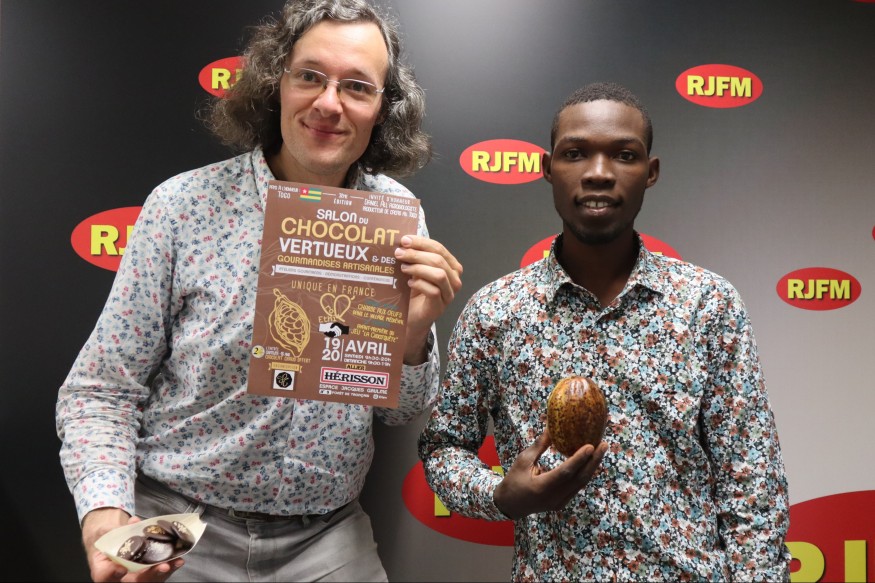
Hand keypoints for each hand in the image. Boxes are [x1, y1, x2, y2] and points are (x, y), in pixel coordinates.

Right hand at [82, 508, 184, 581]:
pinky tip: (177, 561)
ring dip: (164, 572)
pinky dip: (169, 568)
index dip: (112, 573)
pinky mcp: (147, 576)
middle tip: (162, 567)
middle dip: (150, 575)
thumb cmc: (108, 541)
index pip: (104, 577)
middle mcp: (119, 579)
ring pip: (149, 580)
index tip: (121, 568)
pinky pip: (158, 576)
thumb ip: (117, 529)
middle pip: (134, 582)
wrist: (113, 545)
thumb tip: (135, 522)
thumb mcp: (106, 534)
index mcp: (102, 571)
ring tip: (175, 563)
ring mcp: (134, 579)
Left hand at [394, 235, 462, 363]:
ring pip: (439, 274)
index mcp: (450, 267)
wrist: (411, 319)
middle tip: (399, 253)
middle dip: (417, 254)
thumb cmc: (414, 293)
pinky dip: (420, 284)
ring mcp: (449, 294)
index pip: (439, 248)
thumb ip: (415, 258)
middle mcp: (454, 280)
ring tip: (403, 268)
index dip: (422, 242)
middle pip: (439, 260)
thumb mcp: (415, 271)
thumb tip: (403, 242)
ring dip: (418, 268)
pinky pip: (434, 291)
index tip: (404, 240)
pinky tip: (409, 283)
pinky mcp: (440, 306)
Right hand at [493, 431, 607, 519]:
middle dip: (593, 461)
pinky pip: (577, 486)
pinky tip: (590, 461)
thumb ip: (539, 447)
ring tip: (601, 450)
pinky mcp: (562, 503)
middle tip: (604, 444)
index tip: (591, 445)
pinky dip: (585, 473)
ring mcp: (560, 502)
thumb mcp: (523, 461)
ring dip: (592, 467)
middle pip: (579, 479)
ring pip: (581, 483)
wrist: (510, 505)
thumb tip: (552, 428)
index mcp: (541, 487)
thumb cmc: (514, 480)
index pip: (565, 472)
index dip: (579, 459)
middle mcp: (554, 498)